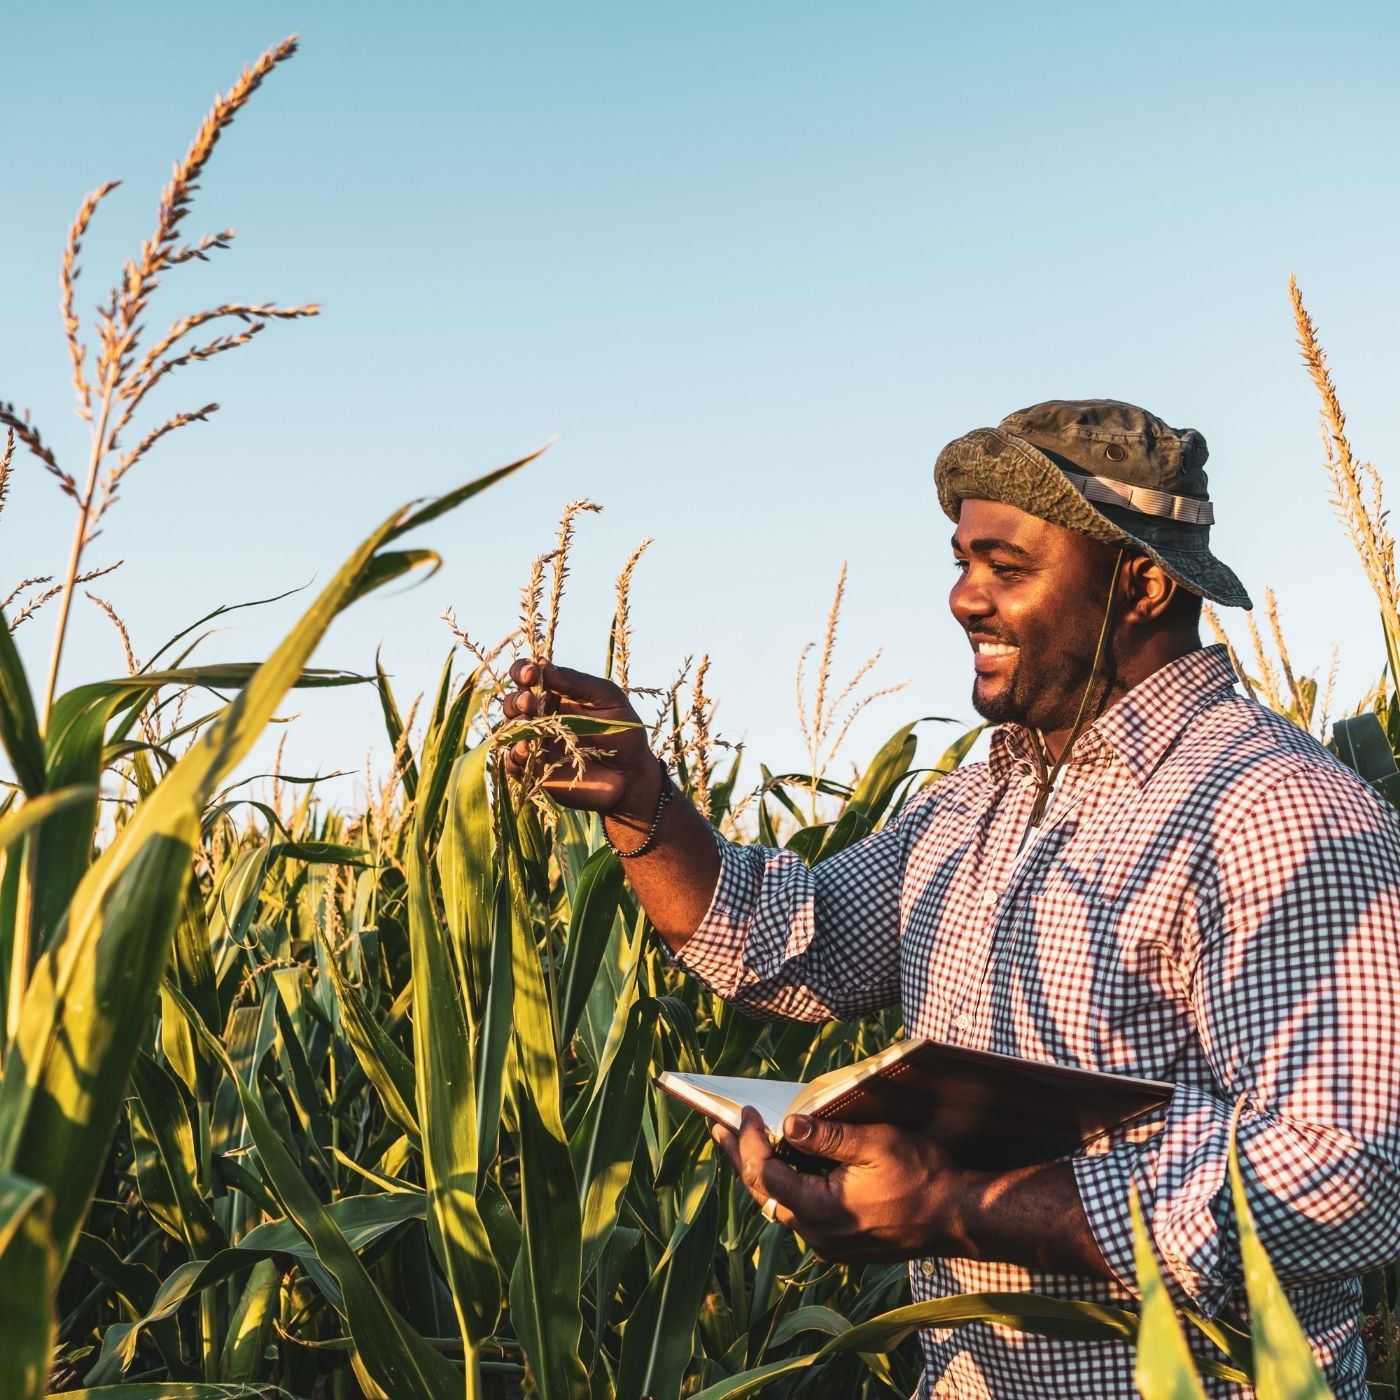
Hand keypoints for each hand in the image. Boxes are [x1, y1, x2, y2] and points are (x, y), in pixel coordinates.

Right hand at [502, 660, 657, 815]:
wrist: (632, 774)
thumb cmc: (624, 732)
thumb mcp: (607, 698)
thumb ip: (576, 682)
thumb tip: (543, 664)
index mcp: (557, 694)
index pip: (529, 676)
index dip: (523, 670)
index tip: (532, 673)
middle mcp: (542, 717)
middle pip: (514, 701)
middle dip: (517, 699)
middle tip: (530, 701)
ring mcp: (537, 744)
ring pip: (510, 729)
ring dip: (514, 723)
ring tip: (527, 720)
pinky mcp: (536, 771)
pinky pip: (514, 762)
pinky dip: (514, 754)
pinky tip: (526, 748)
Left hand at [713, 1108, 977, 1264]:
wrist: (959, 1217)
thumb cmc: (924, 1176)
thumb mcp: (877, 1143)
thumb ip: (828, 1136)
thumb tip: (788, 1124)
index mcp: (823, 1211)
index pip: (767, 1175)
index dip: (750, 1142)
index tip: (745, 1113)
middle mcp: (819, 1235)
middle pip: (765, 1195)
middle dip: (742, 1158)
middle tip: (720, 1129)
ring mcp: (829, 1244)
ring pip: (780, 1206)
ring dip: (762, 1173)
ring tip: (744, 1143)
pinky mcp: (840, 1244)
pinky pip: (800, 1214)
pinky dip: (786, 1187)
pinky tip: (784, 1165)